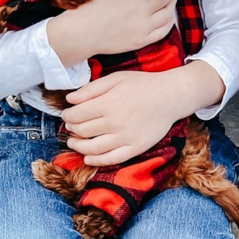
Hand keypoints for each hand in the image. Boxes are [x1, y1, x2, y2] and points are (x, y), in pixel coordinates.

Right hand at [48, 0, 176, 65]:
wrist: (81, 33)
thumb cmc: (90, 7)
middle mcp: (143, 9)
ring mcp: (144, 26)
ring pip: (168, 13)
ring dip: (171, 5)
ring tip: (171, 0)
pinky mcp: (142, 40)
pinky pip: (164, 31)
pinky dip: (169, 22)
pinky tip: (169, 17)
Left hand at [61, 71, 181, 165]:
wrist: (171, 96)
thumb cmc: (143, 84)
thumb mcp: (116, 78)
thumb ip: (92, 88)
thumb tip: (70, 100)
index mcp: (108, 103)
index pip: (77, 115)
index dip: (67, 116)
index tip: (67, 114)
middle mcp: (115, 122)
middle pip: (83, 131)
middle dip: (72, 129)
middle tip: (71, 127)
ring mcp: (126, 137)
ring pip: (93, 148)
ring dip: (78, 147)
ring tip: (73, 143)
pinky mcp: (136, 147)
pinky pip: (113, 158)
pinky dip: (97, 161)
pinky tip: (88, 158)